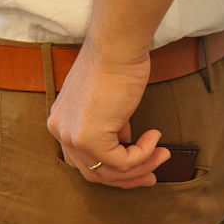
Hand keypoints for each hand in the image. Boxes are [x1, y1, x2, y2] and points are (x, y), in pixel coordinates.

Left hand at [46, 39, 169, 188]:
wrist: (117, 46)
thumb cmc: (116, 65)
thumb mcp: (109, 103)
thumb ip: (110, 125)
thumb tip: (124, 141)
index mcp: (61, 123)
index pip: (84, 161)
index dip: (114, 169)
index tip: (139, 167)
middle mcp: (61, 132)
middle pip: (94, 173)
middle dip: (127, 177)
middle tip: (152, 174)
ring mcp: (73, 137)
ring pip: (109, 172)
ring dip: (141, 166)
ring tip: (162, 154)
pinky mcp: (89, 138)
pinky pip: (122, 162)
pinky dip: (144, 154)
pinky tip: (155, 137)